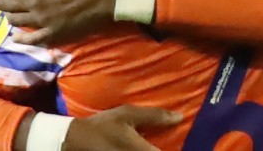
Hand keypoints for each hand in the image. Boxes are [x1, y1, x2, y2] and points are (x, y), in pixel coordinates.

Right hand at [63, 105, 181, 150]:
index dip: (180, 147)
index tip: (188, 144)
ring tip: (156, 143)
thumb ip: (154, 117)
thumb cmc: (103, 126)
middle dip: (167, 148)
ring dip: (154, 149)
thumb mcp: (127, 115)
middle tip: (169, 143)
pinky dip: (147, 150)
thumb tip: (180, 117)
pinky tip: (146, 146)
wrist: (74, 142)